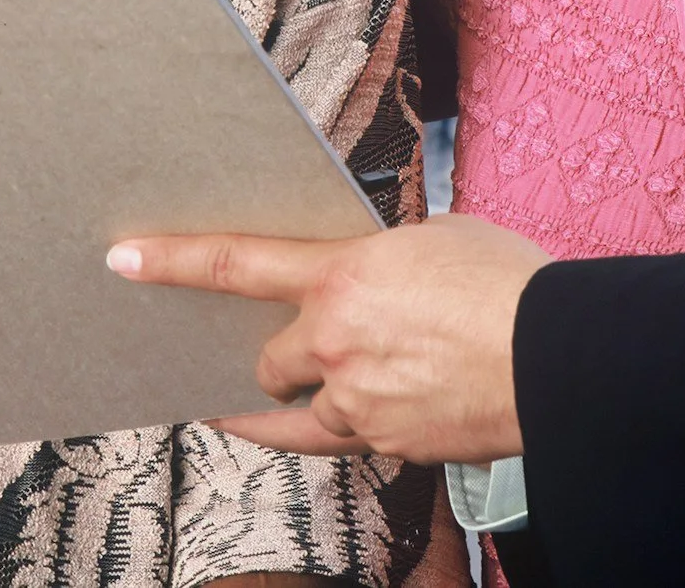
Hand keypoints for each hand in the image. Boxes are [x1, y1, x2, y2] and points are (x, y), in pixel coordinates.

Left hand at [109, 216, 545, 465]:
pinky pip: (345, 438)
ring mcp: (356, 403)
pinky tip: (384, 405)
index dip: (172, 261)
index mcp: (343, 276)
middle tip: (316, 345)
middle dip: (279, 358)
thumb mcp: (436, 240)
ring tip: (371, 375)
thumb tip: (370, 276)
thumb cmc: (509, 282)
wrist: (562, 357)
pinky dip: (354, 423)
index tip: (122, 258)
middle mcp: (335, 343)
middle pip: (268, 361)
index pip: (236, 265)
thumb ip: (383, 258)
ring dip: (321, 393)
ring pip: (303, 409)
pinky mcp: (386, 445)